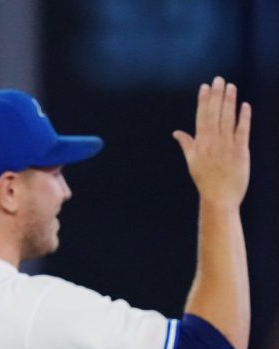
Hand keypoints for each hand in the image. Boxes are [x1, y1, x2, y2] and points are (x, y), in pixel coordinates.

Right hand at [173, 76, 250, 207]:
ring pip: (228, 119)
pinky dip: (244, 118)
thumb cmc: (206, 180)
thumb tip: (176, 132)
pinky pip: (242, 130)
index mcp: (200, 144)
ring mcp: (227, 146)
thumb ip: (187, 144)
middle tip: (219, 79)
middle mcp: (212, 142)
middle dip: (217, 95)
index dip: (204, 101)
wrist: (220, 197)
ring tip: (231, 86)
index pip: (201, 117)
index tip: (205, 86)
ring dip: (229, 101)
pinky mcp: (241, 151)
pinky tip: (244, 105)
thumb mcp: (192, 162)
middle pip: (214, 114)